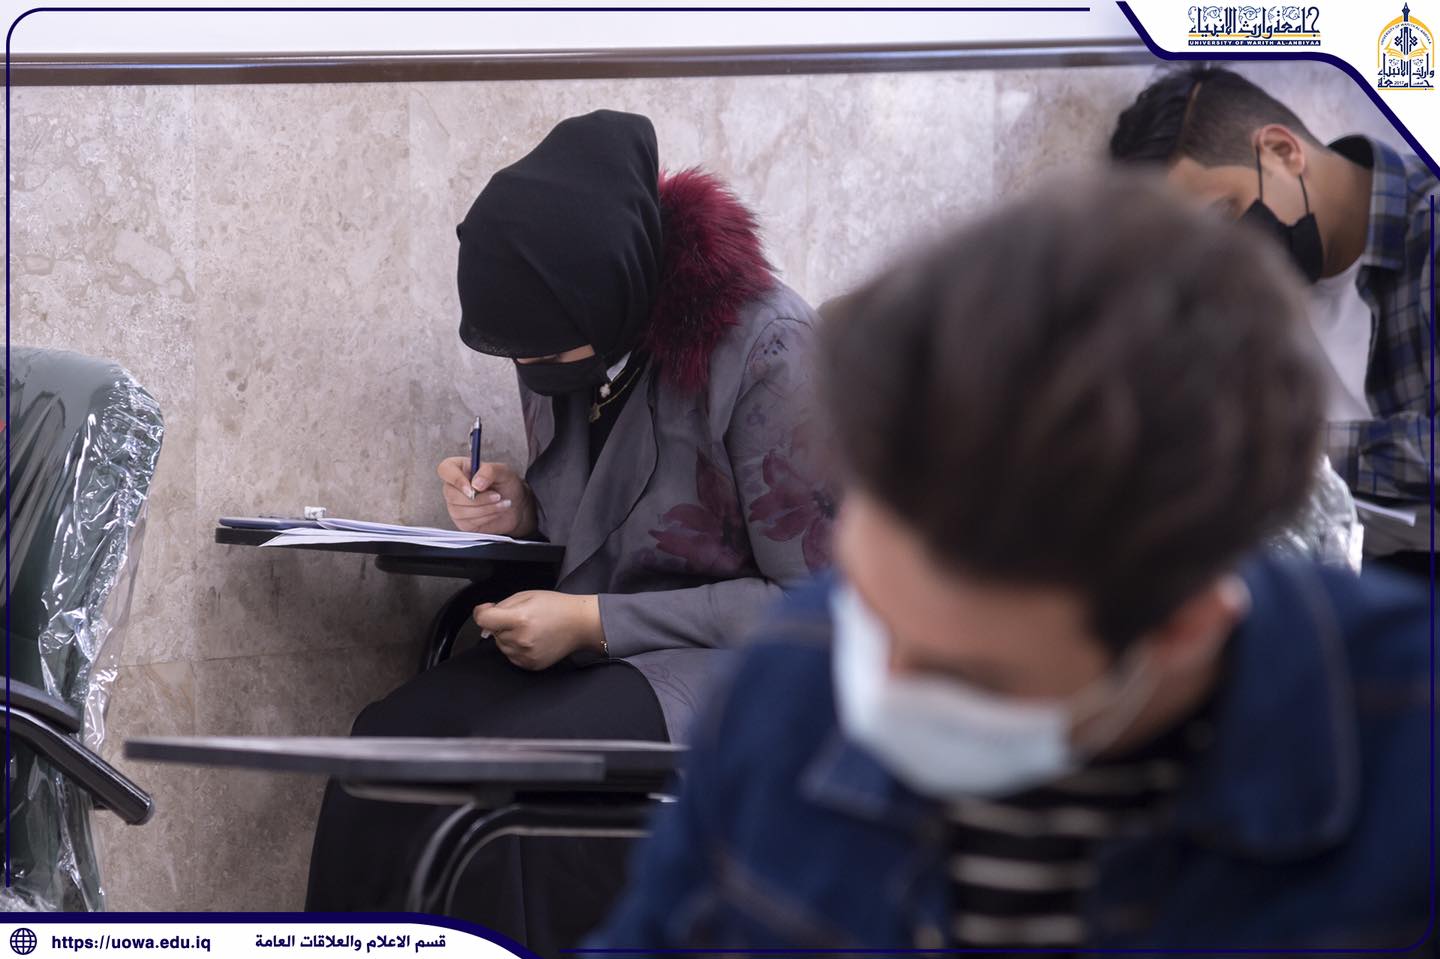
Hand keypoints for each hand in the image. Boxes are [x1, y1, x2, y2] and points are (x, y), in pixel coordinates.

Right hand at [438, 457, 537, 536]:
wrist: (517, 506)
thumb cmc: (507, 485)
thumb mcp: (503, 472)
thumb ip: (489, 471)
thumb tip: (475, 484)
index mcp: (459, 468)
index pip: (445, 469)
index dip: (456, 479)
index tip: (473, 488)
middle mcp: (453, 487)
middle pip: (451, 494)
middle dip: (478, 498)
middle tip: (497, 495)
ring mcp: (455, 506)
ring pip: (460, 510)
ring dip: (486, 508)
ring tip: (502, 502)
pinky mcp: (462, 522)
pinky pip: (469, 522)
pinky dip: (487, 517)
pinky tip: (497, 512)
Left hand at [474, 591, 605, 670]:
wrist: (580, 624)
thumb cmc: (556, 607)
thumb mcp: (527, 595)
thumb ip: (502, 605)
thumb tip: (485, 616)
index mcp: (519, 619)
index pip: (483, 620)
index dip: (482, 612)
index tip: (487, 609)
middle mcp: (521, 640)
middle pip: (494, 633)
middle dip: (501, 624)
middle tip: (522, 617)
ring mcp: (526, 655)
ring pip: (501, 646)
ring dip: (508, 637)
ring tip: (529, 629)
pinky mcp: (530, 665)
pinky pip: (511, 656)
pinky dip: (516, 648)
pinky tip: (532, 639)